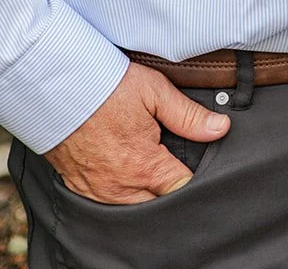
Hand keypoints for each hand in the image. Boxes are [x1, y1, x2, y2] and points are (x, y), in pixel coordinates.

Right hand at [43, 63, 229, 203]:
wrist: (59, 87)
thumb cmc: (107, 87)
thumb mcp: (154, 91)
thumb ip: (189, 116)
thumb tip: (220, 129)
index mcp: (144, 165)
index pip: (181, 188)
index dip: (194, 177)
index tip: (196, 162)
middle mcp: (121, 186)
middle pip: (158, 203)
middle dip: (169, 187)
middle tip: (173, 160)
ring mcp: (98, 191)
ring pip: (133, 207)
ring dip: (145, 193)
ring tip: (150, 165)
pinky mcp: (80, 188)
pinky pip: (107, 203)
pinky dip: (120, 193)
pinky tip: (124, 170)